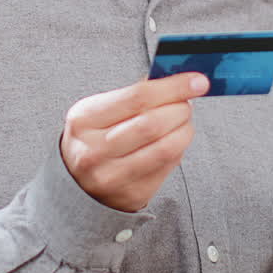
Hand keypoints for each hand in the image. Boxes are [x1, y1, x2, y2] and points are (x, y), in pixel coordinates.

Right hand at [60, 72, 209, 212]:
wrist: (76, 179)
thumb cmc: (94, 136)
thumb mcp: (101, 109)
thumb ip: (136, 94)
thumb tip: (176, 78)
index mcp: (84, 120)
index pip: (137, 98)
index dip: (173, 87)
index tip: (197, 81)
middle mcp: (94, 151)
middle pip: (153, 124)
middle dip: (181, 109)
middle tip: (187, 104)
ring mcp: (111, 177)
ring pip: (166, 148)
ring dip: (184, 130)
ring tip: (182, 122)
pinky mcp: (131, 194)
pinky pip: (168, 166)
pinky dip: (178, 149)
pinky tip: (172, 142)